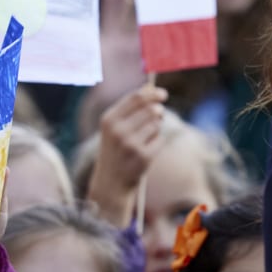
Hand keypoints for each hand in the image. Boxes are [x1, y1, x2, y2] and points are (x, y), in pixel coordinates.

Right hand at [87, 86, 166, 227]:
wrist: (110, 183)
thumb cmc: (115, 150)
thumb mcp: (114, 128)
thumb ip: (129, 108)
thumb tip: (150, 89)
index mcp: (109, 120)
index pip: (136, 98)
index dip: (153, 94)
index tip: (163, 94)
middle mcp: (118, 131)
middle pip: (150, 109)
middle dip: (158, 111)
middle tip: (158, 115)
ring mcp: (131, 144)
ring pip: (157, 125)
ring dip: (156, 129)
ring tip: (145, 139)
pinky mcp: (143, 157)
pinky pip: (160, 140)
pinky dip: (157, 143)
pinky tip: (146, 151)